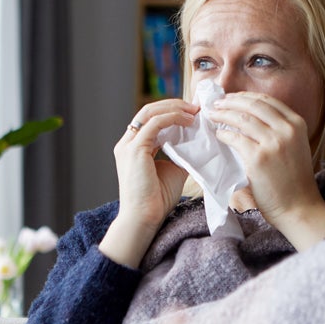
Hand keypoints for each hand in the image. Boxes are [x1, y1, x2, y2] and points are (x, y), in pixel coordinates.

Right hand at [99, 100, 196, 267]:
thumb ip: (179, 154)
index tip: (193, 112)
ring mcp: (128, 145)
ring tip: (194, 111)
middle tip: (196, 107)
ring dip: (175, 108)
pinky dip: (173, 118)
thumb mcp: (173, 170)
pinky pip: (155, 123)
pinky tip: (189, 121)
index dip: (171, 112)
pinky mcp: (134, 149)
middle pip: (149, 110)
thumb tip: (198, 143)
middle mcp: (127, 143)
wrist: (144, 218)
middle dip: (174, 105)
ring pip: (150, 112)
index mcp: (133, 147)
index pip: (150, 119)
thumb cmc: (157, 200)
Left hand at [208, 92, 324, 249]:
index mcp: (297, 124)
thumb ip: (279, 130)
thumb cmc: (294, 180)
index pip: (267, 100)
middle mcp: (287, 129)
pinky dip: (223, 134)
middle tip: (216, 104)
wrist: (299, 207)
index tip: (231, 98)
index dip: (245, 96)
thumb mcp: (295, 146)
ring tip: (212, 116)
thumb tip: (250, 117)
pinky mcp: (258, 159)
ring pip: (242, 118)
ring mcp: (273, 143)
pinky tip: (218, 135)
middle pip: (253, 105)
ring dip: (223, 114)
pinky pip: (235, 138)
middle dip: (231, 101)